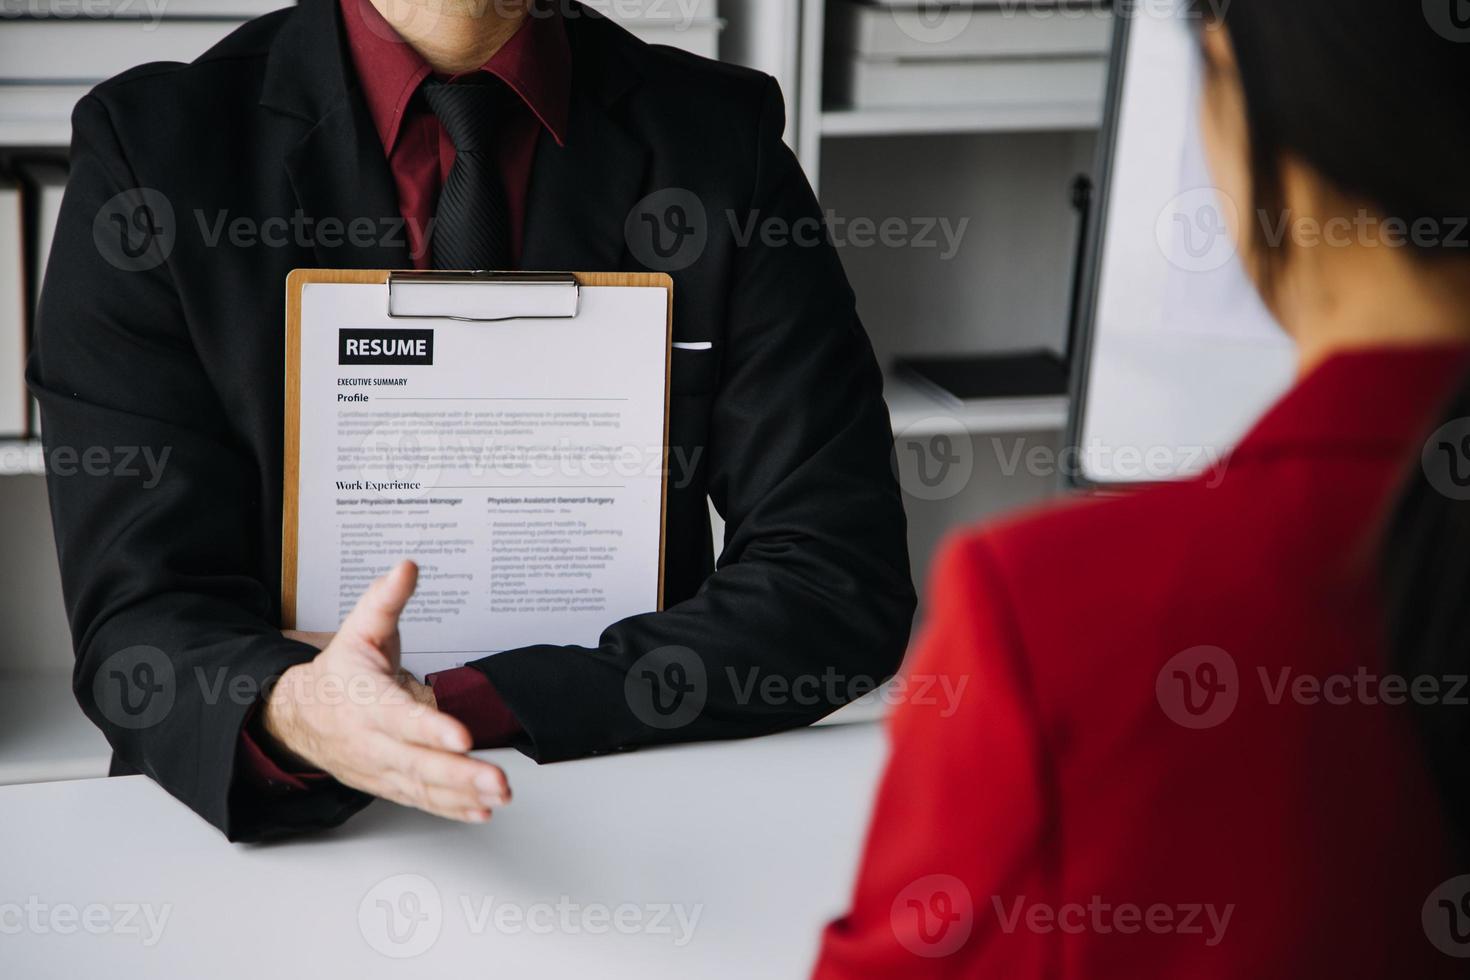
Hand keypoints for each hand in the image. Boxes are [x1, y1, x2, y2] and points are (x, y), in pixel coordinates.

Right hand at [263, 561, 509, 822]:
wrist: (302, 716)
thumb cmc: (340, 673)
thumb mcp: (359, 629)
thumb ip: (386, 600)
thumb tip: (407, 568)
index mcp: (365, 700)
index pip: (399, 718)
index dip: (430, 729)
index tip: (461, 737)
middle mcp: (372, 741)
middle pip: (417, 761)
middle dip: (459, 773)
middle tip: (497, 779)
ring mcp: (381, 767)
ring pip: (423, 786)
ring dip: (463, 794)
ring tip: (499, 795)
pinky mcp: (390, 783)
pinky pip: (422, 800)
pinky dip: (452, 809)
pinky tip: (481, 811)